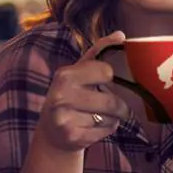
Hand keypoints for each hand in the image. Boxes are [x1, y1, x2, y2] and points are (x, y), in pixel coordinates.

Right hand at [36, 31, 130, 152]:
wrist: (52, 133)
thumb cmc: (71, 96)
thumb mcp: (80, 71)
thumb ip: (99, 52)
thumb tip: (121, 35)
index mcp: (65, 75)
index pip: (106, 71)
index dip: (112, 78)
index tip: (108, 82)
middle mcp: (61, 96)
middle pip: (112, 101)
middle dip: (120, 105)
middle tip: (118, 106)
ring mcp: (64, 119)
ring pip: (110, 117)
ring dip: (113, 118)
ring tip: (103, 115)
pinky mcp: (72, 137)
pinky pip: (105, 131)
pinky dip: (106, 130)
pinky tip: (95, 127)